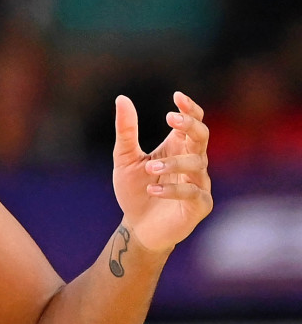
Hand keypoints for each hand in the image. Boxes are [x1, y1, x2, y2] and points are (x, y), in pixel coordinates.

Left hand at [112, 91, 212, 252]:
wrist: (137, 226)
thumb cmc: (135, 190)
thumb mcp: (125, 158)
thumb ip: (126, 131)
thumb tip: (122, 98)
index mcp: (177, 147)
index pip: (192, 123)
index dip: (190, 109)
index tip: (177, 97)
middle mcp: (192, 162)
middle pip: (201, 137)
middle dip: (189, 125)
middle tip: (170, 119)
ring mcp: (199, 183)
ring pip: (197, 164)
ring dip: (174, 163)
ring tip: (150, 167)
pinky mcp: (199, 205)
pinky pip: (193, 193)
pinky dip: (173, 190)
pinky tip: (152, 189)